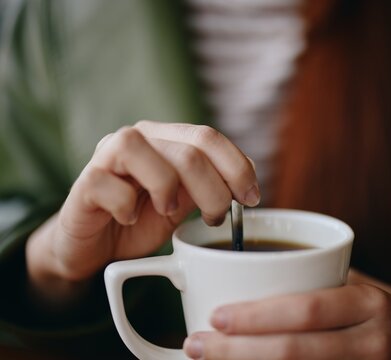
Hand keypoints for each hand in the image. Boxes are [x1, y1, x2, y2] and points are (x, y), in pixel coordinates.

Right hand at [26, 121, 258, 301]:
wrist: (95, 246)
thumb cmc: (142, 220)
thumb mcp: (184, 204)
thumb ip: (209, 187)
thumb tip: (249, 179)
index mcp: (166, 140)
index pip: (208, 137)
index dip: (237, 167)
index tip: (251, 198)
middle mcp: (139, 140)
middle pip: (187, 151)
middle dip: (214, 191)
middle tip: (215, 218)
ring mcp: (106, 158)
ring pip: (139, 149)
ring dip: (166, 187)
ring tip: (169, 211)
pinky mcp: (84, 184)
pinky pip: (106, 184)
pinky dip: (124, 205)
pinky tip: (130, 219)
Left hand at [183, 270, 390, 359]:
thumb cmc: (387, 311)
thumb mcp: (361, 286)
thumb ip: (316, 284)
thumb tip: (250, 275)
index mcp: (369, 304)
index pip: (307, 310)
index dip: (258, 317)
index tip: (215, 316)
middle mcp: (373, 343)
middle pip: (296, 352)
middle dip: (237, 353)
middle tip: (196, 345)